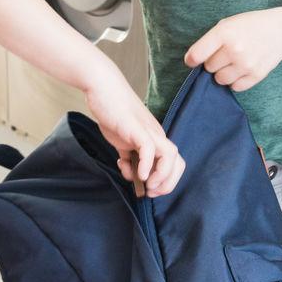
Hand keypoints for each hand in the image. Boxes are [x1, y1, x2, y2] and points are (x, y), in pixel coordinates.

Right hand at [83, 68, 184, 196]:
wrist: (103, 89)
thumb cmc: (113, 114)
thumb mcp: (122, 140)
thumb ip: (129, 156)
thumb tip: (133, 175)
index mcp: (155, 139)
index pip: (174, 162)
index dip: (167, 180)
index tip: (150, 191)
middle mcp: (156, 136)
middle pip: (178, 162)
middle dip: (168, 183)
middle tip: (151, 193)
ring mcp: (147, 131)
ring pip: (170, 155)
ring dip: (162, 176)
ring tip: (147, 186)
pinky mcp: (135, 128)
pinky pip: (149, 148)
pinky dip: (148, 165)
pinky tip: (138, 175)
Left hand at [184, 9, 281, 91]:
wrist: (281, 30)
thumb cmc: (250, 26)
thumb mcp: (228, 24)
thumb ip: (211, 41)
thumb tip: (195, 62)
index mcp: (224, 33)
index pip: (196, 55)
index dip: (192, 60)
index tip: (193, 60)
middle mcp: (234, 49)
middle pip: (209, 68)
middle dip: (214, 62)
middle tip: (226, 53)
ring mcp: (246, 64)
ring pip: (220, 79)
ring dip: (224, 73)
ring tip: (235, 61)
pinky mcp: (256, 75)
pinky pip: (236, 87)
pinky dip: (237, 80)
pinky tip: (243, 68)